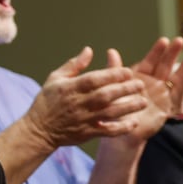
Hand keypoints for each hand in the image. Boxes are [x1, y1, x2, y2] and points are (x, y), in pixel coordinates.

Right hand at [21, 46, 148, 150]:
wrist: (39, 130)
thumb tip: (89, 50)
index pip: (95, 79)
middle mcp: (79, 103)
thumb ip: (74, 65)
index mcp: (71, 88)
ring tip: (143, 102)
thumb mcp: (55, 78)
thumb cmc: (47, 102)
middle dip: (125, 89)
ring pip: (110, 113)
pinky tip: (133, 123)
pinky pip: (107, 131)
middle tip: (140, 84)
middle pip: (106, 95)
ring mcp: (84, 119)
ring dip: (128, 107)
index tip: (127, 71)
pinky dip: (120, 128)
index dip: (112, 75)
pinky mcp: (87, 133)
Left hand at [117, 37, 182, 140]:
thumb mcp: (113, 88)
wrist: (121, 132)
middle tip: (180, 40)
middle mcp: (152, 83)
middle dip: (172, 53)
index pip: (150, 61)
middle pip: (164, 65)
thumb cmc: (114, 110)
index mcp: (139, 76)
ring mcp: (161, 93)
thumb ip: (114, 70)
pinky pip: (176, 93)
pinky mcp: (167, 105)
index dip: (157, 51)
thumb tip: (111, 50)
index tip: (164, 40)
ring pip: (174, 77)